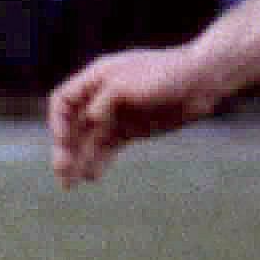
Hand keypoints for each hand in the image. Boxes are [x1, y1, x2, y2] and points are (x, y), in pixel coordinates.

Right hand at [48, 43, 222, 187]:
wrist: (202, 81)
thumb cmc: (165, 74)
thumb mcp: (128, 84)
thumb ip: (103, 101)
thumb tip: (89, 120)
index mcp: (96, 78)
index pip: (63, 100)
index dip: (58, 122)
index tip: (63, 142)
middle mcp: (101, 97)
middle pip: (72, 125)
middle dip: (64, 148)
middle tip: (62, 172)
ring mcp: (117, 115)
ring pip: (88, 140)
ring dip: (77, 160)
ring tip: (70, 184)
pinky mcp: (132, 129)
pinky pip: (108, 148)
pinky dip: (98, 162)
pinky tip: (92, 177)